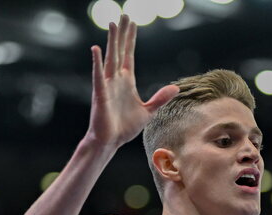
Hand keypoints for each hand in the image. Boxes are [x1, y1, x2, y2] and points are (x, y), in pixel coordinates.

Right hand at [87, 15, 179, 149]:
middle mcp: (116, 79)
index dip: (131, 39)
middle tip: (124, 14)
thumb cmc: (125, 128)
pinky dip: (97, 62)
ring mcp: (107, 85)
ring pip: (110, 58)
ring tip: (113, 23)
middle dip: (122, 33)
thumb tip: (175, 88)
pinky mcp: (101, 94)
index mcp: (127, 81)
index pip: (128, 54)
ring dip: (112, 41)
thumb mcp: (148, 112)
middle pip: (119, 50)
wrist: (110, 142)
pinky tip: (96, 49)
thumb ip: (160, 98)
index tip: (132, 23)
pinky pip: (98, 76)